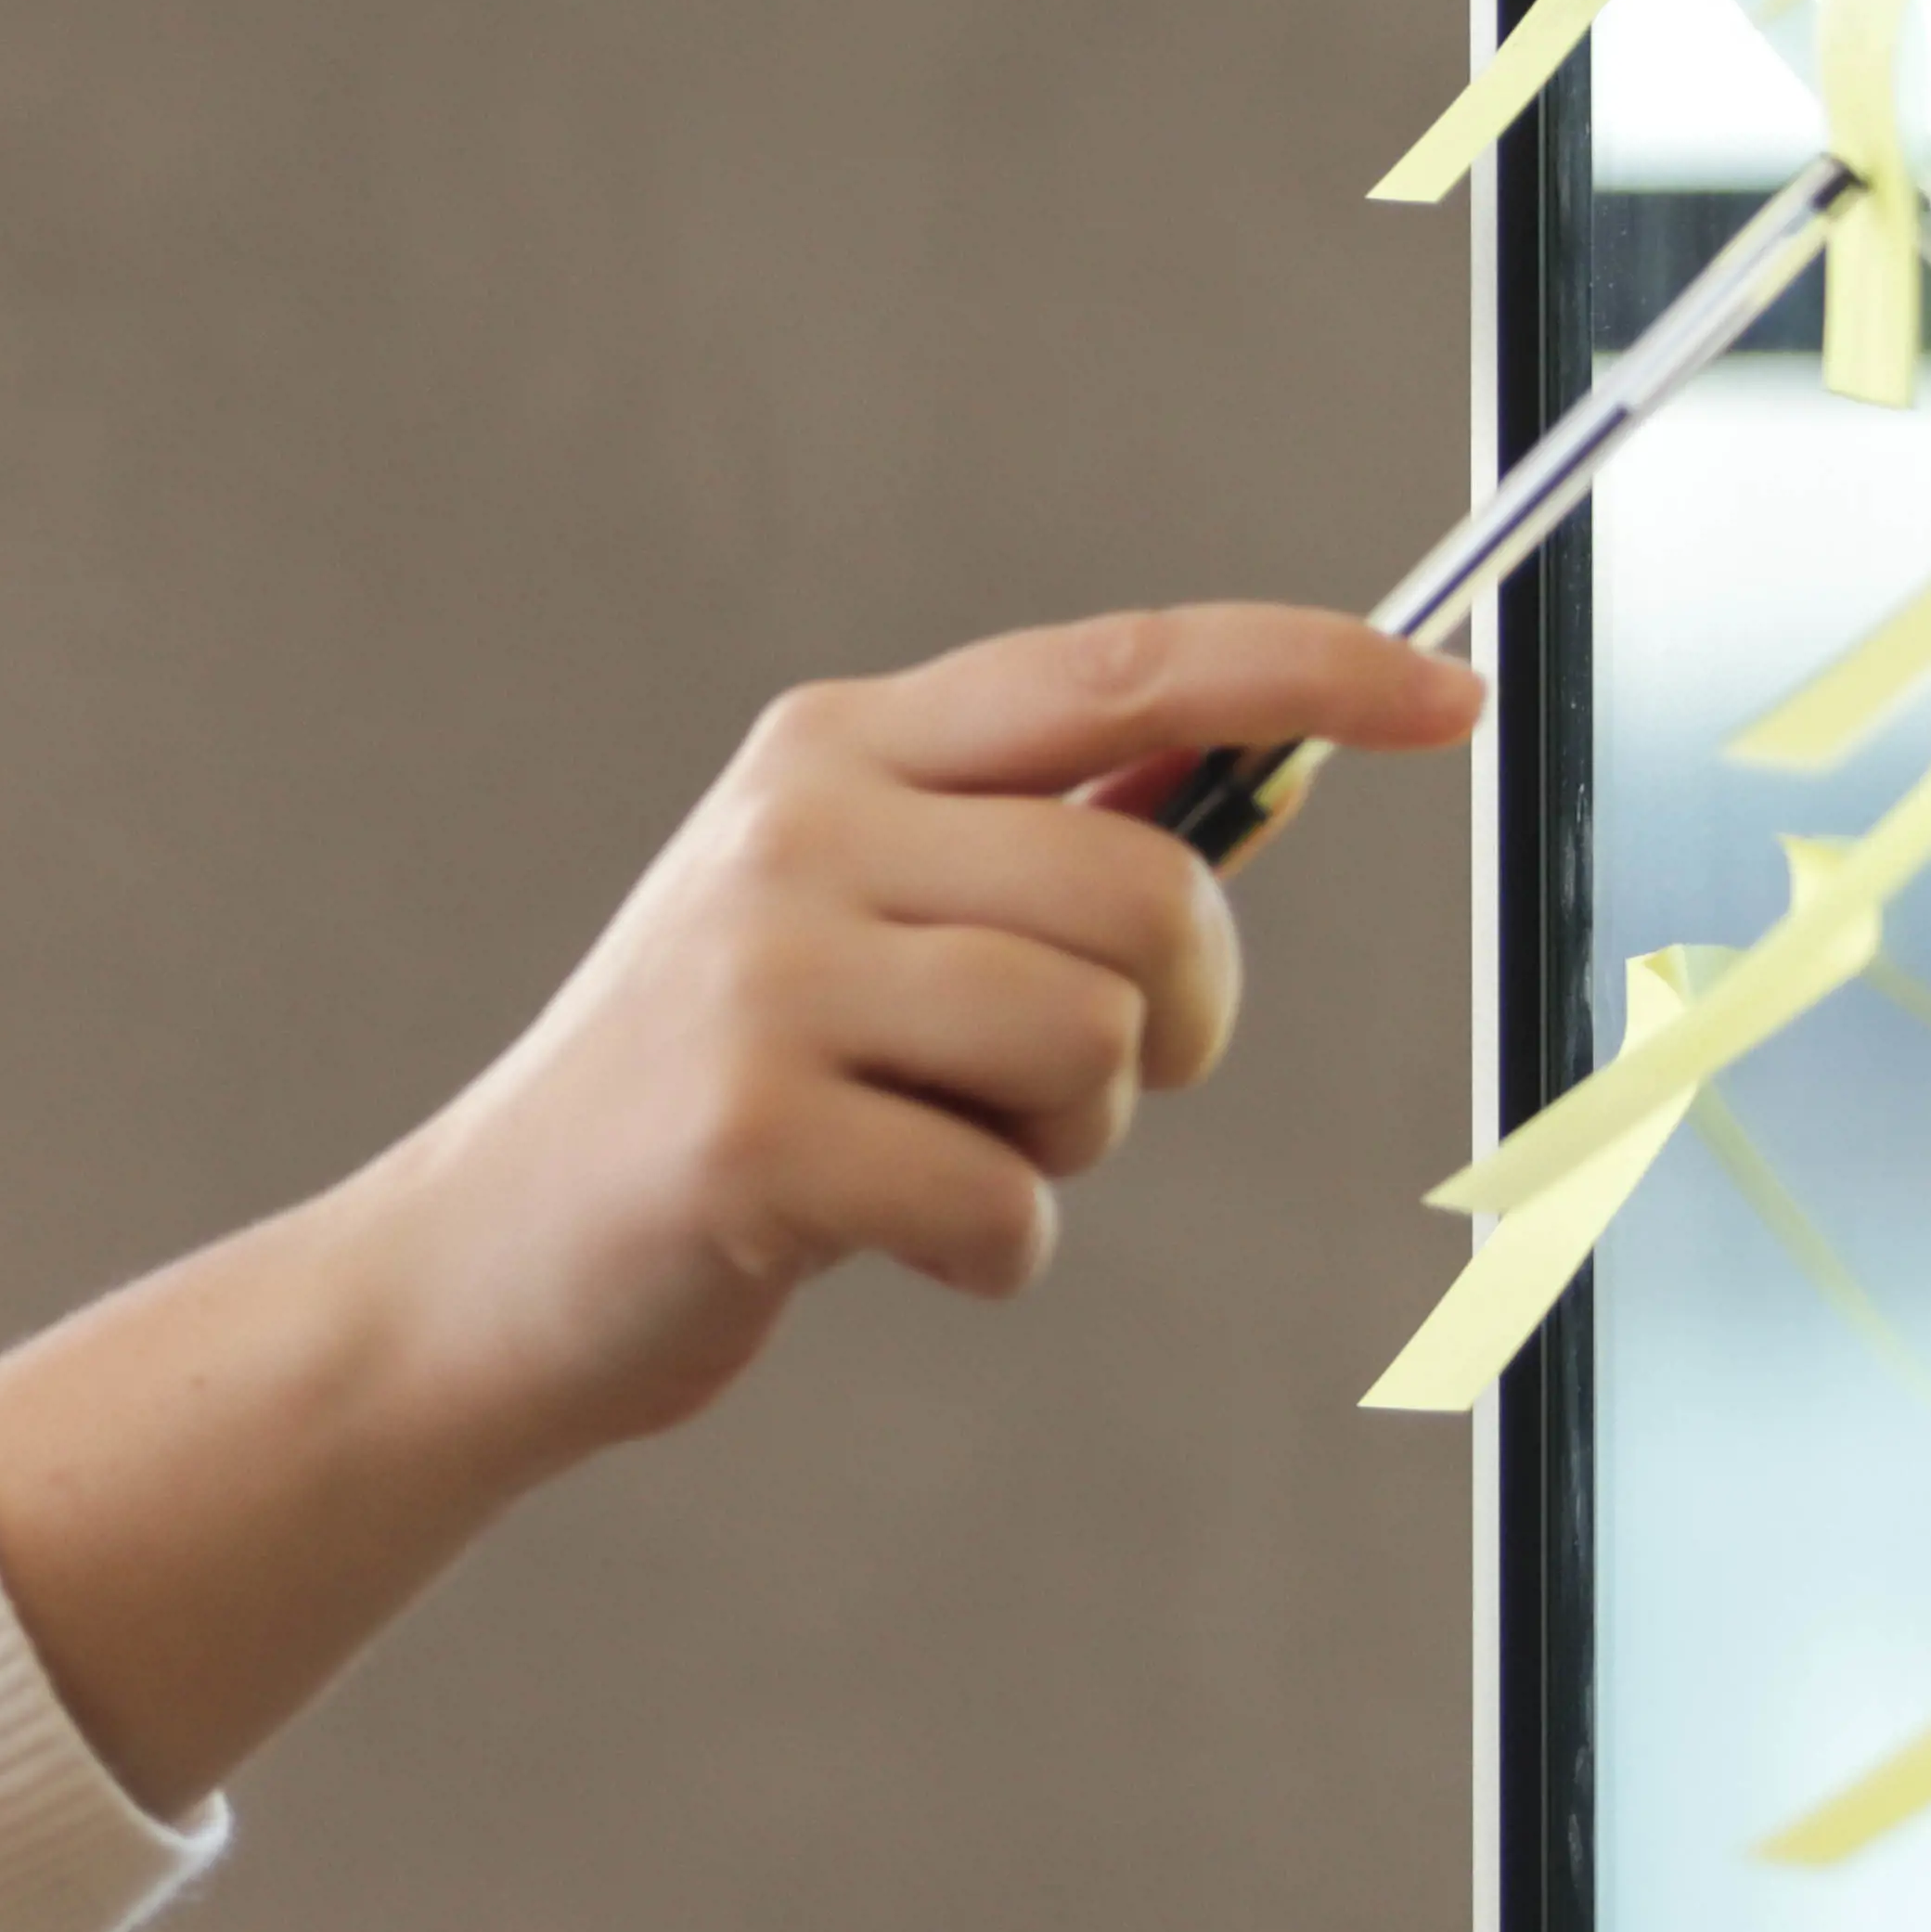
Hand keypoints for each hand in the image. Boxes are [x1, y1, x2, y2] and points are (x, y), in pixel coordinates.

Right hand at [0, 603, 1477, 1813]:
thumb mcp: (850, 928)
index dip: (1304, 671)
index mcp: (834, 750)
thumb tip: (1265, 777)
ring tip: (930, 1155)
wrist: (484, 1263)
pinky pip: (1006, 1206)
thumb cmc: (711, 1098)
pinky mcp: (745, 1136)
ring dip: (1059, 1147)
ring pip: (1089, 1049)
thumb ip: (1027, 849)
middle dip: (1173, 1018)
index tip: (1446, 692)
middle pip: (1145, 893)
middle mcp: (796, 830)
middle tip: (1075, 1086)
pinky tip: (868, 1239)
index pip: (1122, 668)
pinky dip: (983, 1255)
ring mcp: (759, 977)